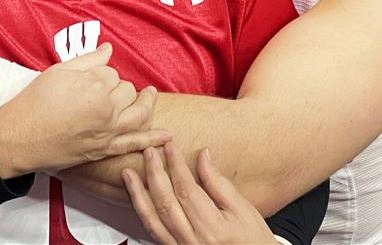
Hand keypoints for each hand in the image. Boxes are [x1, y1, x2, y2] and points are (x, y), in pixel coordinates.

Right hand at [0, 44, 170, 176]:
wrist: (18, 137)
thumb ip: (88, 59)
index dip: (102, 74)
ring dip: (147, 104)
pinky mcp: (103, 150)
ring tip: (150, 96)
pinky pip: (133, 144)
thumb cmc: (34, 102)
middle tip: (103, 89)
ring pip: (139, 114)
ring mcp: (107, 132)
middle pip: (127, 91)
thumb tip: (108, 49)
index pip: (112, 73)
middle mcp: (106, 109)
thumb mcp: (59, 71)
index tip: (89, 78)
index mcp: (95, 86)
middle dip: (119, 87)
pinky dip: (151, 141)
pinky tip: (166, 136)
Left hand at [123, 144, 275, 244]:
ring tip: (129, 174)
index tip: (170, 147)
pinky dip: (143, 213)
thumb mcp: (243, 208)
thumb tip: (203, 156)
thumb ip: (219, 183)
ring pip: (152, 220)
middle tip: (148, 152)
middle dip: (154, 174)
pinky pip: (153, 232)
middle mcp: (192, 241)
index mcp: (211, 228)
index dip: (176, 165)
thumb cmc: (253, 240)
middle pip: (165, 202)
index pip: (186, 190)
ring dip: (138, 194)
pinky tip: (138, 199)